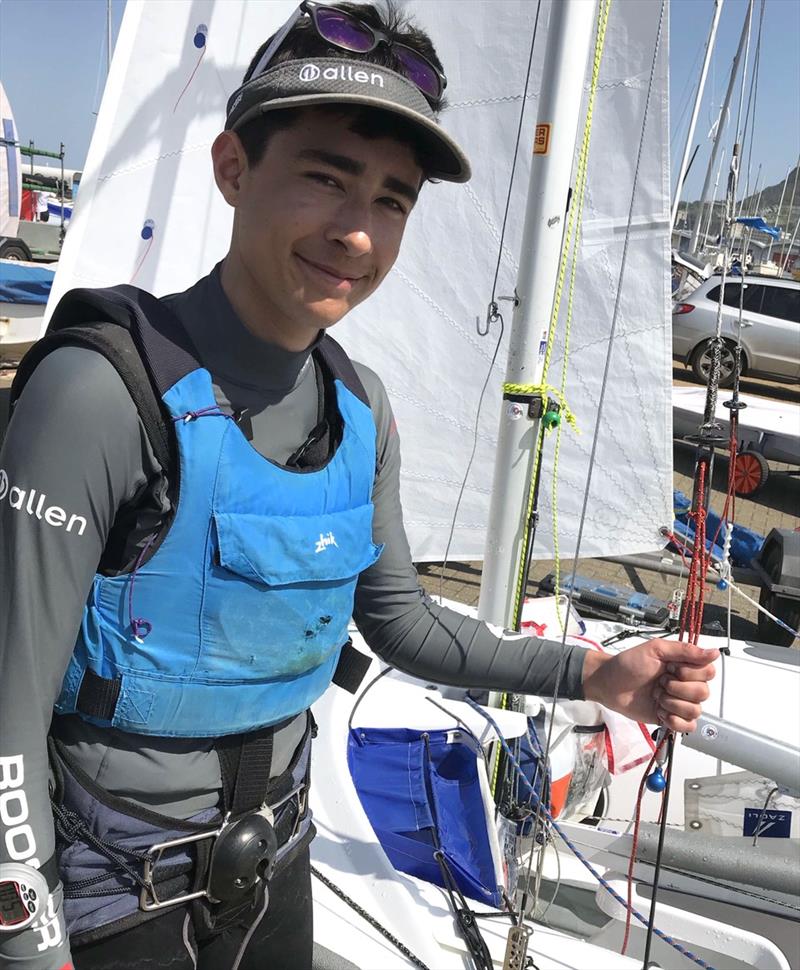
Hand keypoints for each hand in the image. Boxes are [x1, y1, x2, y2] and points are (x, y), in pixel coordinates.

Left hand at [581, 638, 717, 732]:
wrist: (609, 684)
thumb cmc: (628, 664)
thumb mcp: (655, 649)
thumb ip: (684, 651)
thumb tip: (714, 652)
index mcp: (685, 666)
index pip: (709, 672)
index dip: (691, 673)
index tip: (671, 668)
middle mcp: (686, 684)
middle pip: (703, 693)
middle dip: (677, 689)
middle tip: (659, 682)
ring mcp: (679, 702)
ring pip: (696, 710)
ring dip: (672, 703)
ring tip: (657, 696)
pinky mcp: (671, 718)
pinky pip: (688, 726)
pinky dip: (673, 720)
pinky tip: (660, 711)